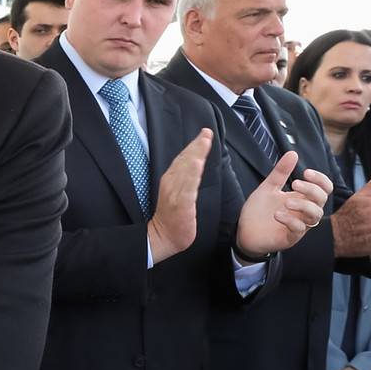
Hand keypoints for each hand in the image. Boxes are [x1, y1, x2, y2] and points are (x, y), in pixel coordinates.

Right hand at [146, 129, 209, 264]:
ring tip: (204, 142)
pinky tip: (198, 164)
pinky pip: (187, 187)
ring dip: (195, 155)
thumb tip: (194, 164)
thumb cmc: (172, 217)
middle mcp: (171, 183)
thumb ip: (184, 179)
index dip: (194, 145)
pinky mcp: (181, 204)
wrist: (163, 238)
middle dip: (196, 145)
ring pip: (186, 170)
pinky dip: (192, 174)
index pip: (183, 159)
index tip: (205, 133)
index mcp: (170, 180)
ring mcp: (175, 193)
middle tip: (207, 132)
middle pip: (184, 160)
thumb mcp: (177, 193)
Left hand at [236, 151, 328, 256]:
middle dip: (312, 190)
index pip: (324, 188)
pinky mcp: (290, 237)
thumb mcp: (268, 188)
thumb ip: (280, 172)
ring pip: (315, 216)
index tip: (306, 172)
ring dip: (303, 206)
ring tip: (286, 202)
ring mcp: (299, 225)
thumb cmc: (258, 211)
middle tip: (295, 184)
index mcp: (302, 198)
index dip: (320, 180)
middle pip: (322, 200)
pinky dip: (291, 221)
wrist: (243, 232)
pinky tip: (277, 215)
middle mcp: (303, 211)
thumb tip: (293, 153)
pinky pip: (299, 230)